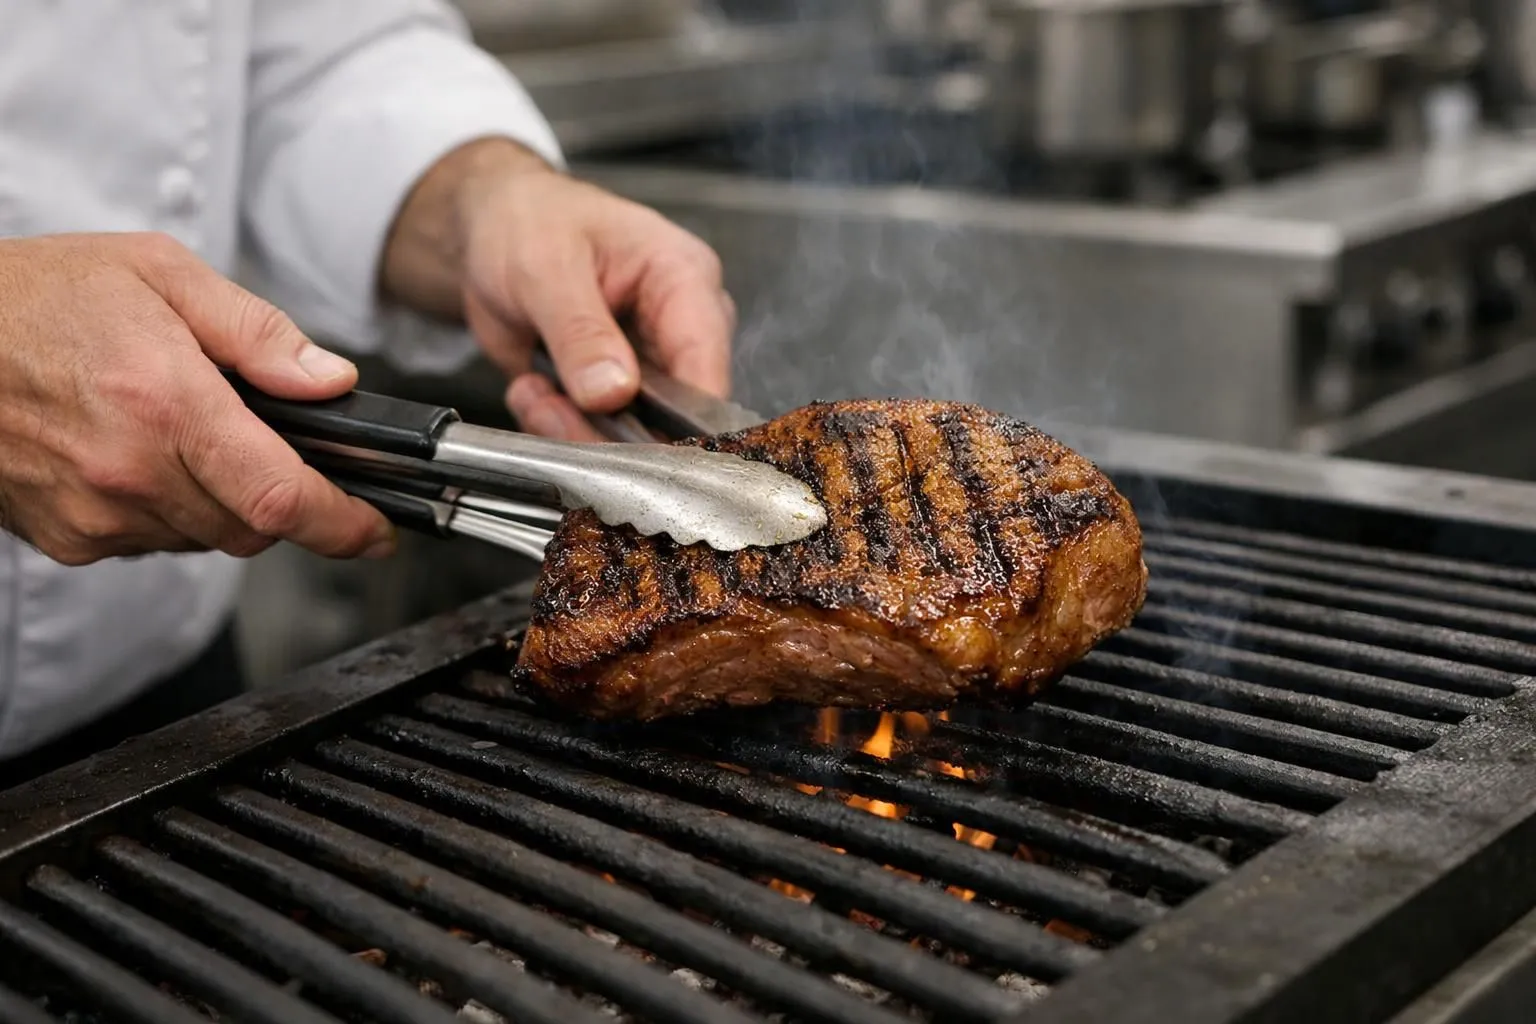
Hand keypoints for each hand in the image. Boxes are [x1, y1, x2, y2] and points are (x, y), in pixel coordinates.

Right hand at [0, 233, 394, 565]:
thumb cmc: (37, 296)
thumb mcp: (159, 273)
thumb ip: (257, 332)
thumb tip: (329, 381)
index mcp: (166, 404)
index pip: (281, 497)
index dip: (343, 524)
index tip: (374, 530)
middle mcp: (130, 472)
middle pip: (254, 527)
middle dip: (283, 498)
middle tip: (272, 449)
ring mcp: (94, 514)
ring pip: (207, 538)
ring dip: (226, 502)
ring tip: (190, 435)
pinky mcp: (66, 538)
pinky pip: (153, 541)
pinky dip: (172, 510)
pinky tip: (144, 456)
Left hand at [381, 140, 733, 440]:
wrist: (491, 233)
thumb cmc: (528, 222)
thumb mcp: (545, 266)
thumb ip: (580, 331)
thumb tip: (613, 391)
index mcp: (685, 279)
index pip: (707, 365)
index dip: (679, 419)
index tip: (629, 448)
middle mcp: (680, 329)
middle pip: (677, 417)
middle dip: (607, 430)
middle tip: (549, 405)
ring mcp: (652, 367)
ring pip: (636, 439)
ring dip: (574, 428)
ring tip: (533, 391)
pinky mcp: (620, 394)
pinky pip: (600, 439)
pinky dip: (559, 427)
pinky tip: (534, 390)